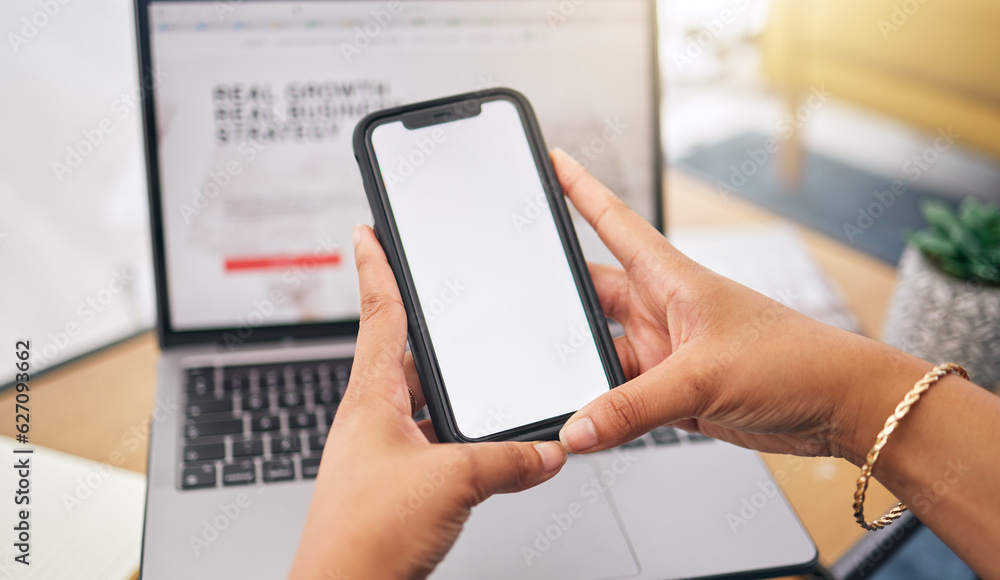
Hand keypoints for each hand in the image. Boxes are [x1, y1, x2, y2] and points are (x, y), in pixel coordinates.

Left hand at [288, 225, 566, 579]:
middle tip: (451, 307)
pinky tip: (484, 451)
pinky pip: (432, 444)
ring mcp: (382, 452)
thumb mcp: (451, 481)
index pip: (377, 315)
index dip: (374, 268)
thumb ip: (507, 460)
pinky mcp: (395, 484)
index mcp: (371, 399)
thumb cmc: (363, 537)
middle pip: (406, 357)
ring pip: (423, 404)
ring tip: (485, 386)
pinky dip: (459, 440)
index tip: (366, 234)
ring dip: (452, 395)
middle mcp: (372, 420)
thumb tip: (546, 449)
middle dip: (432, 334)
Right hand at [550, 149, 930, 463]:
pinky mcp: (672, 393)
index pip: (613, 222)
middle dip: (559, 302)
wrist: (840, 407)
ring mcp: (666, 353)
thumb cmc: (797, 361)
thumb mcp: (703, 378)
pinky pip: (621, 399)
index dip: (579, 189)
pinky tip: (587, 424)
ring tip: (555, 388)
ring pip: (602, 355)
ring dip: (582, 371)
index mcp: (671, 279)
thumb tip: (579, 427)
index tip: (551, 162)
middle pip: (594, 297)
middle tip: (518, 306)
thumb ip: (633, 407)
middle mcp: (663, 310)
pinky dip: (603, 413)